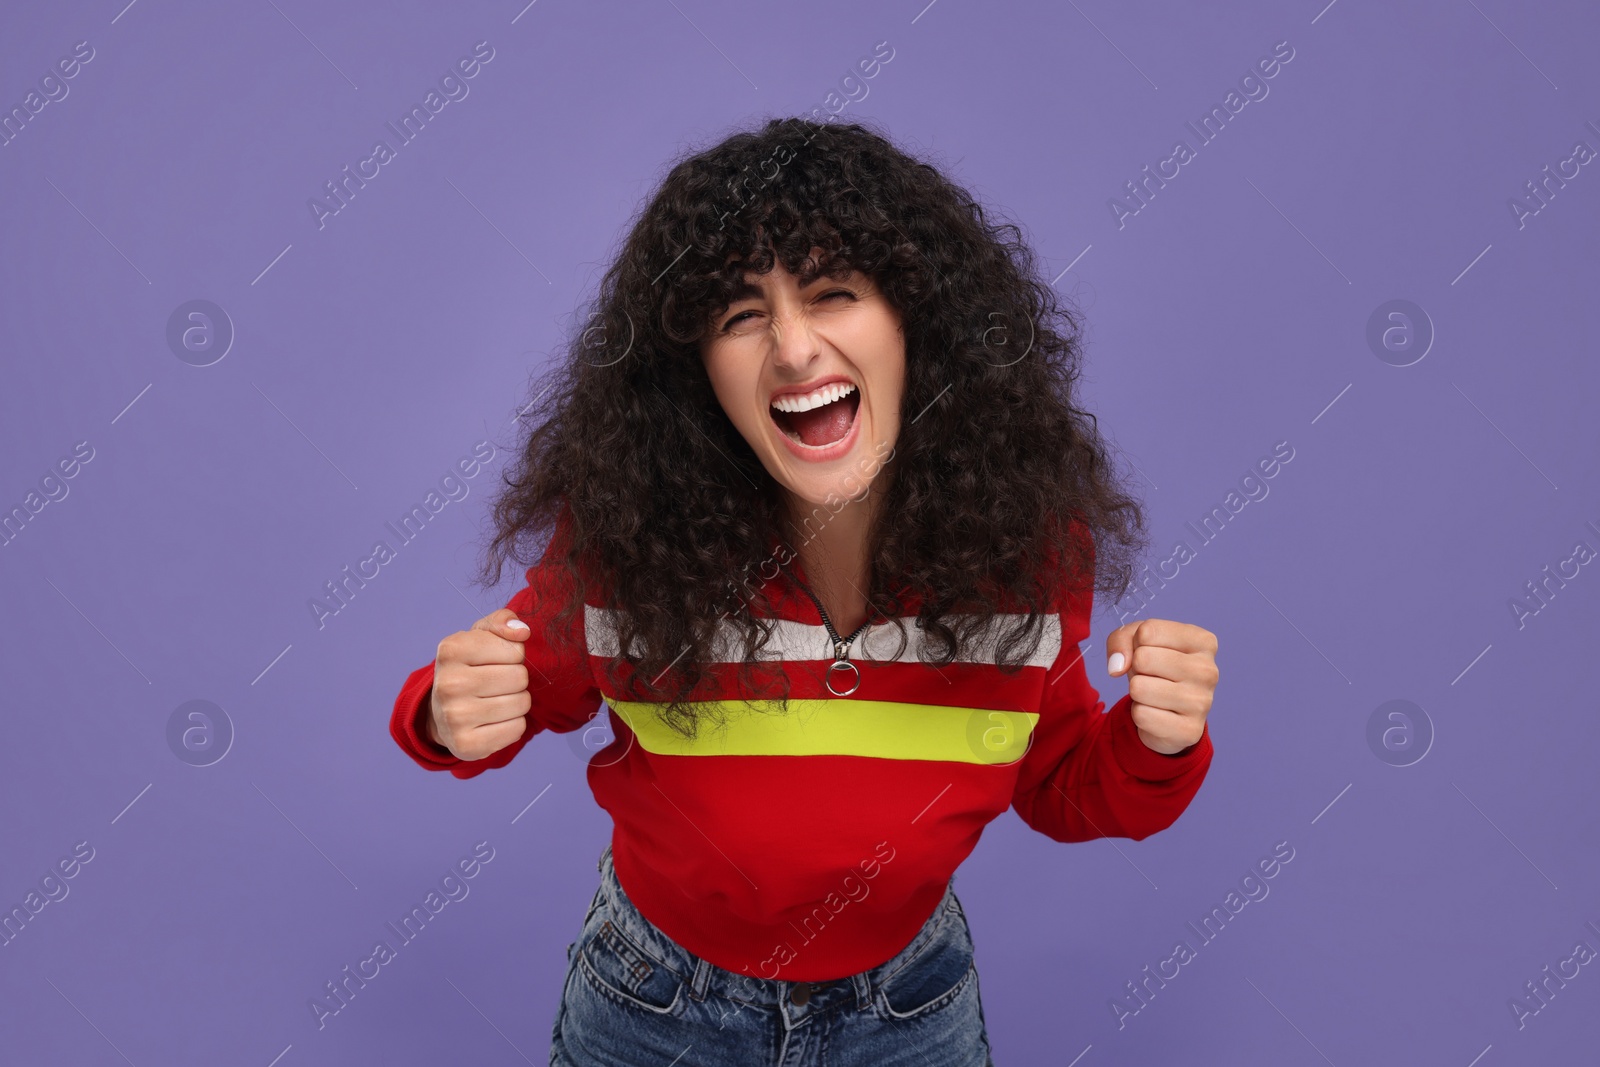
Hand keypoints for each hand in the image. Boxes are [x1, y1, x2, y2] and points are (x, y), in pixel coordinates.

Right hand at [428, 608, 533, 759]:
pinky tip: (495, 721)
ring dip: (517, 702)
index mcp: (451, 649)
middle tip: (498, 684)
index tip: (497, 661)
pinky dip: (514, 725)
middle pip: (519, 676)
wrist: (443, 713)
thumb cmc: (470, 668)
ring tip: (497, 700)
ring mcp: (455, 717)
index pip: (515, 648)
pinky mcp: (466, 745)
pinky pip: (517, 729)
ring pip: (521, 703)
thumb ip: (502, 622)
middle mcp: (448, 683)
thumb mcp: (481, 637)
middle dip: (517, 679)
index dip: (514, 655)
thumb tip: (522, 631)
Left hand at [1105, 618, 1216, 754]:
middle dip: (1136, 669)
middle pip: (1143, 659)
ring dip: (1137, 693)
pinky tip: (1157, 713)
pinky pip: (1141, 716)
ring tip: (1154, 694)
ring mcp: (1202, 702)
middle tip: (1151, 677)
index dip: (1136, 643)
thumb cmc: (1155, 668)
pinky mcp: (1189, 731)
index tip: (1151, 652)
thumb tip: (1117, 667)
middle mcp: (1208, 670)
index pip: (1148, 632)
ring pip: (1139, 688)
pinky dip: (1140, 714)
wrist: (1169, 712)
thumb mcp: (1136, 641)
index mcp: (1203, 641)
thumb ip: (1121, 639)